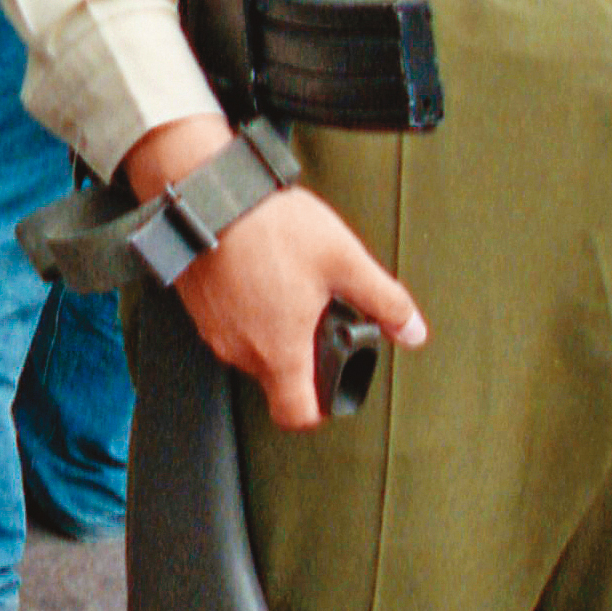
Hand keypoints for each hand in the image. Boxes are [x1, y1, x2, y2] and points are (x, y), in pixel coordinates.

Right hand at [170, 181, 429, 431]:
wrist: (209, 195)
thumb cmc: (273, 228)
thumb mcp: (345, 261)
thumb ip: (385, 302)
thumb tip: (414, 333)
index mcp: (279, 351)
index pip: (295, 415)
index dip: (318, 411)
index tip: (330, 390)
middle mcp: (240, 349)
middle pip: (275, 378)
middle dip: (300, 356)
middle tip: (316, 316)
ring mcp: (212, 329)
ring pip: (250, 349)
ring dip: (271, 331)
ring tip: (288, 287)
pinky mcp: (197, 306)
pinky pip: (227, 325)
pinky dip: (246, 311)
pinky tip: (260, 274)